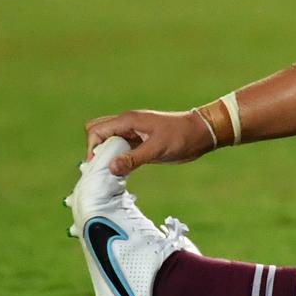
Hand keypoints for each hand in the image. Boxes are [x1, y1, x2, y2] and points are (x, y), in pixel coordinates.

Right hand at [84, 109, 214, 174]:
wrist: (202, 134)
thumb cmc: (182, 136)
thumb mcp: (158, 148)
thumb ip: (134, 158)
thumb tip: (110, 167)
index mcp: (128, 120)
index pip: (97, 131)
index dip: (93, 148)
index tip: (98, 166)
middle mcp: (127, 125)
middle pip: (98, 133)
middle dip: (95, 150)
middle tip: (102, 169)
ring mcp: (134, 133)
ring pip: (109, 142)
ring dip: (106, 156)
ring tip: (110, 174)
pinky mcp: (141, 143)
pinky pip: (121, 149)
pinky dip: (117, 159)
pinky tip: (120, 173)